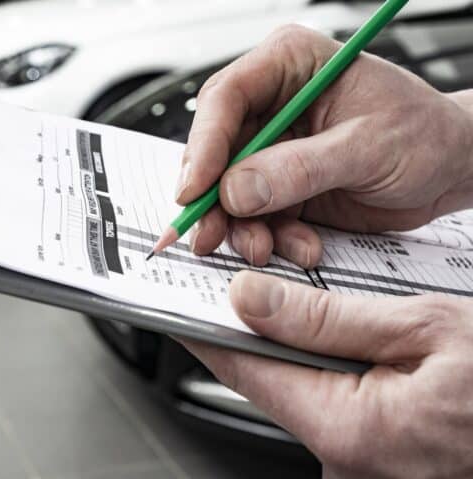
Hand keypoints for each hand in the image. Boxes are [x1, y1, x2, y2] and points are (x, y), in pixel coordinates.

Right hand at [179, 25, 472, 267]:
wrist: (452, 170)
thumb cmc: (426, 135)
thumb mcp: (367, 148)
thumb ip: (300, 169)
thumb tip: (237, 190)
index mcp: (290, 66)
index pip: (226, 98)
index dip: (204, 146)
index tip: (196, 189)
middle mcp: (273, 105)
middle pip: (216, 150)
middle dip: (212, 198)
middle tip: (206, 234)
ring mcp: (274, 149)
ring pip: (228, 191)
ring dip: (241, 227)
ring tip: (264, 246)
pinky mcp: (280, 186)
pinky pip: (255, 216)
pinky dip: (271, 238)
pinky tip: (300, 245)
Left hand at [182, 271, 472, 478]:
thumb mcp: (428, 327)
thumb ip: (327, 319)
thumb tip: (250, 299)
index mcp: (354, 432)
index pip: (247, 371)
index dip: (208, 329)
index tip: (179, 301)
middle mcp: (350, 478)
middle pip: (285, 389)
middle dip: (293, 345)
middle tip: (323, 307)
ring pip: (321, 408)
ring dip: (337, 373)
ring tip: (394, 353)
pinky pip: (351, 432)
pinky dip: (360, 400)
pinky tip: (402, 385)